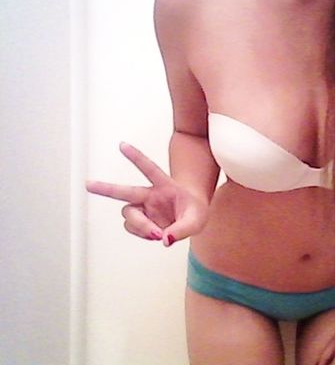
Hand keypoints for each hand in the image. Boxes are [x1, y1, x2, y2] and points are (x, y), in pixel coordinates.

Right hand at [86, 142, 209, 245]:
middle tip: (88, 184)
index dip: (136, 157)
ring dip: (140, 225)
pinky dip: (142, 234)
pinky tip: (156, 235)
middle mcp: (149, 195)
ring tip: (157, 234)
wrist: (192, 218)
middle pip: (124, 192)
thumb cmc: (195, 212)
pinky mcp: (142, 221)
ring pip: (129, 215)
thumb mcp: (197, 221)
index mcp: (164, 186)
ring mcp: (144, 208)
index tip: (122, 145)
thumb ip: (182, 230)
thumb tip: (164, 239)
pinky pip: (134, 228)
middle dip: (106, 188)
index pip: (149, 169)